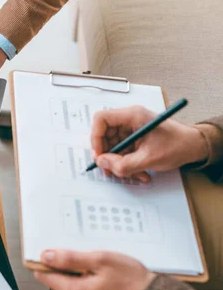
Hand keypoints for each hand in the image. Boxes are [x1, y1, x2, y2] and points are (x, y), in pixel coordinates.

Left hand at [34, 250, 155, 289]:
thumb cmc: (130, 279)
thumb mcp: (99, 260)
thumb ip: (70, 258)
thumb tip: (46, 256)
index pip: (45, 275)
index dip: (45, 260)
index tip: (50, 248)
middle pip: (56, 278)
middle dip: (63, 263)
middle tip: (81, 252)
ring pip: (68, 281)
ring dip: (76, 268)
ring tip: (94, 260)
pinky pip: (80, 286)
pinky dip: (84, 276)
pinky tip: (98, 270)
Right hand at [91, 106, 208, 181]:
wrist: (195, 147)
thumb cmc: (178, 146)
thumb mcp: (148, 159)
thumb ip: (122, 164)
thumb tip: (102, 163)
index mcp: (132, 115)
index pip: (101, 119)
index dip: (95, 138)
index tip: (100, 155)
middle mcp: (129, 119)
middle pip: (104, 135)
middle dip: (107, 155)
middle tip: (110, 170)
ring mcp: (131, 129)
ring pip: (112, 146)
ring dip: (119, 163)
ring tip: (132, 173)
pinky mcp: (134, 138)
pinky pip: (122, 151)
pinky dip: (127, 164)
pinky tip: (139, 172)